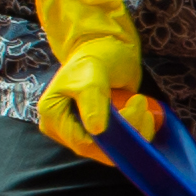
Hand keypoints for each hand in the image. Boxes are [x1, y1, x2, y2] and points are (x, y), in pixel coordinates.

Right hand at [27, 0, 144, 162]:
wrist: (105, 46)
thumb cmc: (94, 55)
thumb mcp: (92, 74)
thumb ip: (92, 99)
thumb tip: (96, 129)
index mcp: (53, 115)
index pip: (82, 142)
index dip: (111, 137)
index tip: (135, 109)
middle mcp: (64, 128)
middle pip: (97, 149)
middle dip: (126, 133)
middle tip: (141, 107)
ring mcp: (82, 130)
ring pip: (111, 148)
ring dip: (134, 131)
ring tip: (142, 105)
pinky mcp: (100, 130)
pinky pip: (119, 142)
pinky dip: (135, 131)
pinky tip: (143, 112)